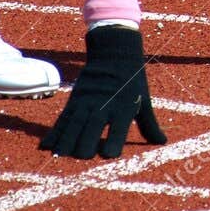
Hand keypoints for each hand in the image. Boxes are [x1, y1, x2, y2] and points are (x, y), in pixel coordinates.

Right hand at [40, 26, 166, 158]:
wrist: (114, 54)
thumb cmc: (133, 81)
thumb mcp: (144, 101)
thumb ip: (150, 125)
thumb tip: (162, 142)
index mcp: (123, 110)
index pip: (117, 131)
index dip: (111, 146)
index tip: (108, 155)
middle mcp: (103, 108)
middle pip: (89, 132)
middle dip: (85, 148)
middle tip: (84, 156)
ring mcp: (86, 104)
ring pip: (72, 127)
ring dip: (66, 144)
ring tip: (61, 156)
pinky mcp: (73, 101)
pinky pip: (61, 120)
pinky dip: (53, 134)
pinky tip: (47, 147)